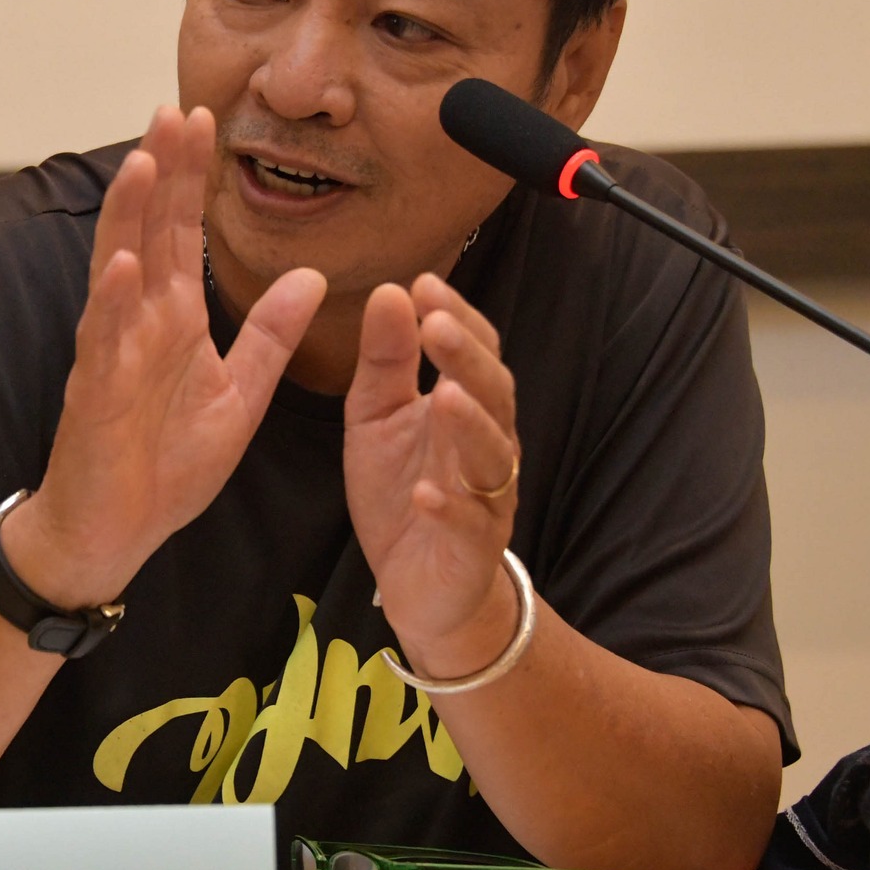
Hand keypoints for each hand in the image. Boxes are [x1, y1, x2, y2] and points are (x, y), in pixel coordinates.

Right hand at [3, 106, 325, 608]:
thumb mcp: (240, 395)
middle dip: (161, 171)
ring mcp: (112, 354)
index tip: (206, 118)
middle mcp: (138, 323)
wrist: (114, 533)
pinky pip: (104, 341)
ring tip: (143, 162)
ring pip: (118, 271)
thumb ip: (272, 336)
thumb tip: (311, 274)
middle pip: (149, 231)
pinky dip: (111, 301)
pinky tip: (122, 263)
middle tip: (175, 108)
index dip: (193, 177)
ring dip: (129, 216)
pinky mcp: (95, 393)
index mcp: (173, 320)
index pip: (184, 233)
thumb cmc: (165, 466)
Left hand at [343, 274, 522, 673]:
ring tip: (444, 395)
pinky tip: (427, 492)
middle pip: (492, 394)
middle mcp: (487, 446)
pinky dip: (449, 508)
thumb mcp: (377, 418)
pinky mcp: (474, 548)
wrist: (421, 585)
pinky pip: (469, 525)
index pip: (474, 352)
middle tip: (436, 326)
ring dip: (470, 424)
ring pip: (492, 455)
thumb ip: (384, 362)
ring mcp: (486, 497)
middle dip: (466, 359)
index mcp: (464, 407)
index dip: (456, 319)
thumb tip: (390, 292)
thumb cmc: (404, 490)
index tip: (424, 285)